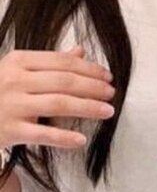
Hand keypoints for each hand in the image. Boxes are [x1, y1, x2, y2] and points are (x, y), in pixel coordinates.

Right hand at [0, 46, 115, 149]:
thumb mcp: (19, 69)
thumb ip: (50, 62)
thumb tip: (81, 52)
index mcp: (19, 60)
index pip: (62, 62)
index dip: (89, 68)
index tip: (107, 76)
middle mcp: (15, 80)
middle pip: (64, 81)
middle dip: (93, 87)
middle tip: (111, 93)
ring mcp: (12, 105)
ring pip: (59, 104)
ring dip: (87, 107)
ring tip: (107, 111)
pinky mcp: (9, 130)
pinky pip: (42, 134)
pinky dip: (64, 137)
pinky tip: (81, 139)